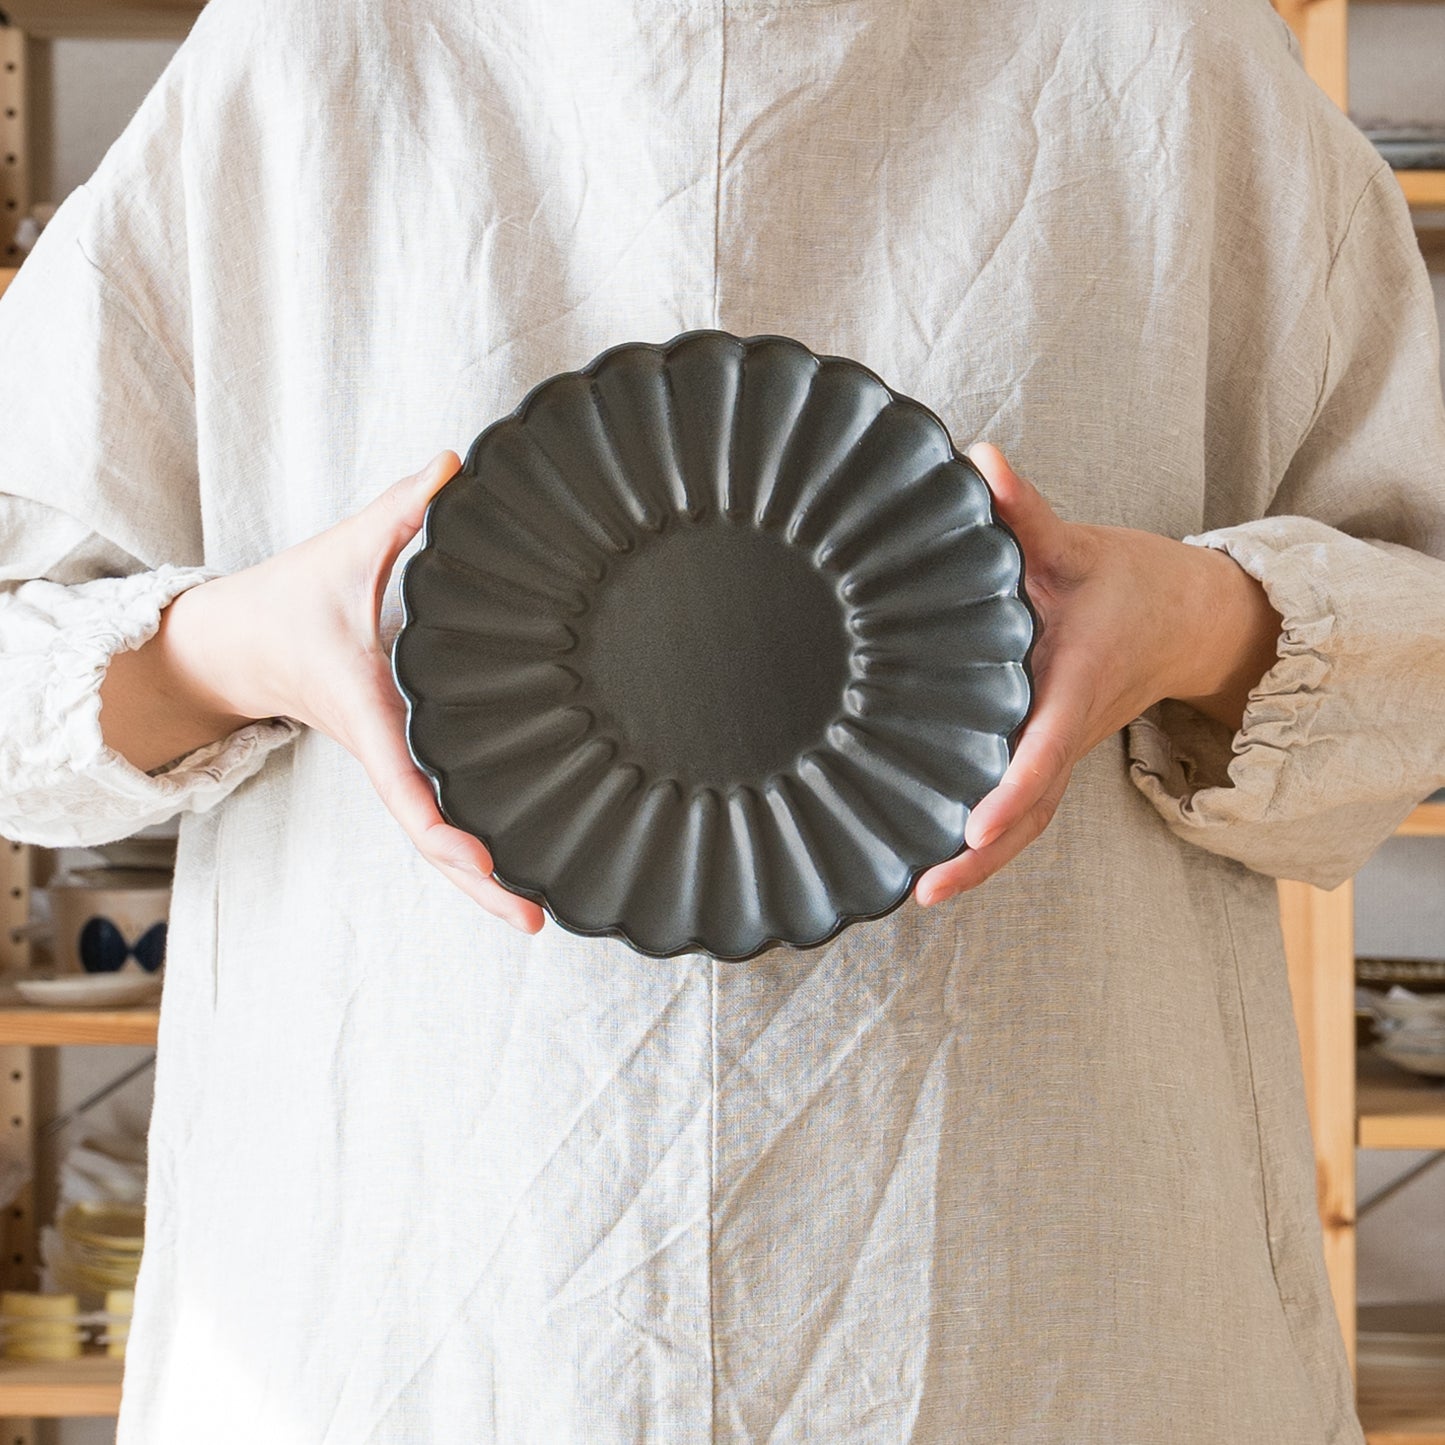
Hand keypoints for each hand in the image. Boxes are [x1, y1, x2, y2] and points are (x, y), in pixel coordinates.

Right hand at [156, 452, 546, 934]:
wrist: (232, 641)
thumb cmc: (286, 602)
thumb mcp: (344, 551)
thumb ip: (403, 511)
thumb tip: (456, 466)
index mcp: (366, 714)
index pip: (406, 787)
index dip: (446, 831)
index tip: (487, 863)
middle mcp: (381, 751)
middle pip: (430, 839)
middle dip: (476, 886)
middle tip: (536, 920)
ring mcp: (388, 763)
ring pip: (434, 837)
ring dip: (477, 877)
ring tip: (538, 912)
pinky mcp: (396, 759)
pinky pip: (433, 814)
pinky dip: (468, 847)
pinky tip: (513, 864)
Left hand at [913, 442, 1281, 906]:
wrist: (1184, 618)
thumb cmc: (1127, 583)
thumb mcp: (1077, 545)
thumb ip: (1027, 512)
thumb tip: (982, 460)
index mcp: (1076, 685)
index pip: (1045, 746)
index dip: (1013, 786)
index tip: (973, 824)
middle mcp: (1068, 731)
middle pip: (1029, 810)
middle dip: (982, 856)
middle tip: (925, 891)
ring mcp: (1060, 751)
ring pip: (1025, 820)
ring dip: (980, 861)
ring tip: (917, 893)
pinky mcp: (1049, 755)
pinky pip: (1020, 807)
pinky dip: (984, 840)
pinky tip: (928, 859)